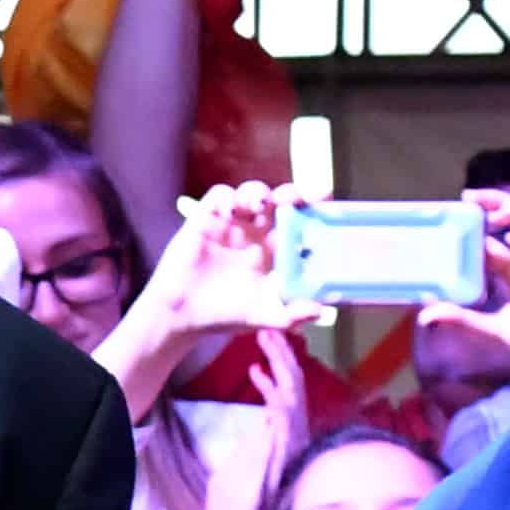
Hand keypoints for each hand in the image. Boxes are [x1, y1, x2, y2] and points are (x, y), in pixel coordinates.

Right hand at [142, 183, 322, 344]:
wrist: (184, 315)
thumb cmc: (227, 313)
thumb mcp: (264, 316)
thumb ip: (292, 314)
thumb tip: (320, 310)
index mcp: (276, 250)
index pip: (300, 223)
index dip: (313, 210)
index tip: (326, 202)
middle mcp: (257, 232)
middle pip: (279, 201)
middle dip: (291, 193)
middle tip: (298, 196)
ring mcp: (232, 223)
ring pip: (251, 194)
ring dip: (258, 193)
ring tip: (260, 204)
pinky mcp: (206, 218)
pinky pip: (218, 197)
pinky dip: (226, 197)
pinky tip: (230, 209)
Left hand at [179, 332, 307, 509]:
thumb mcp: (239, 478)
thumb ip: (254, 451)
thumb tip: (263, 425)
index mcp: (282, 452)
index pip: (289, 403)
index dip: (283, 372)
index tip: (267, 349)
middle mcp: (289, 451)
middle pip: (295, 395)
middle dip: (284, 361)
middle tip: (272, 331)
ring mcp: (284, 457)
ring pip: (292, 401)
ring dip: (280, 368)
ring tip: (267, 341)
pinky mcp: (274, 463)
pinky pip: (281, 420)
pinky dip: (272, 394)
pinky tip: (259, 375)